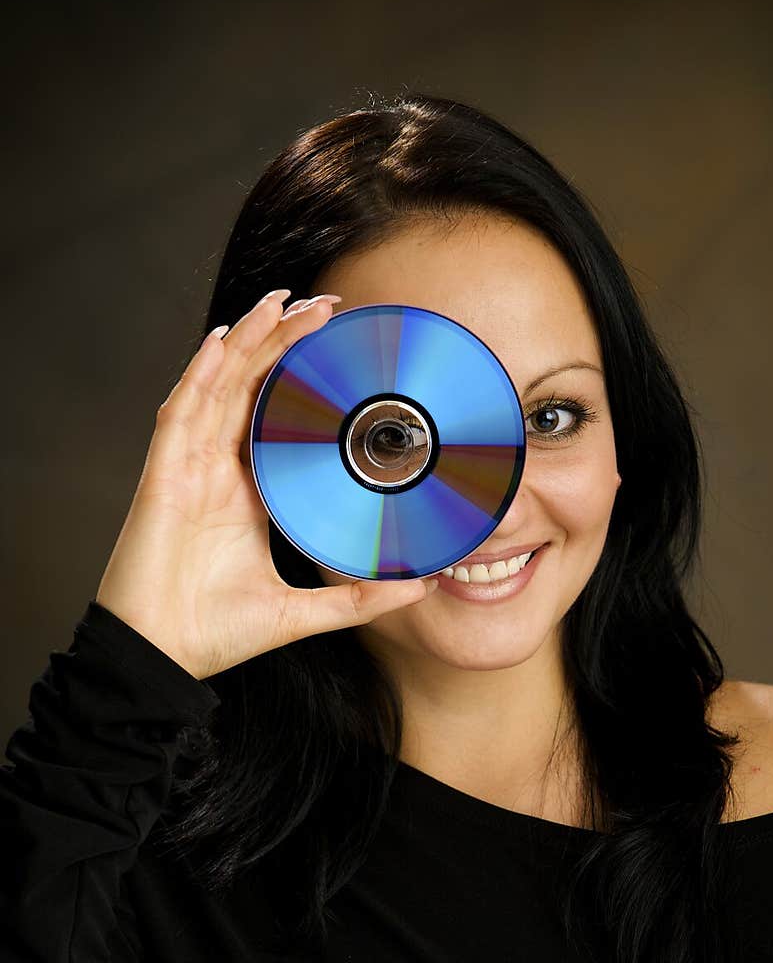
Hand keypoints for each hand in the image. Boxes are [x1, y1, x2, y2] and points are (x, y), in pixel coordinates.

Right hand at [95, 291, 438, 678]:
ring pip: (217, 387)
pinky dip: (199, 374)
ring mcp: (186, 470)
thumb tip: (421, 586)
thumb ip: (360, 599)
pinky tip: (221, 340)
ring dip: (248, 342)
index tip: (340, 350)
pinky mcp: (162, 477)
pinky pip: (180, 414)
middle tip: (326, 307)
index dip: (299, 380)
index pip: (273, 418)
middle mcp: (215, 472)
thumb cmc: (216, 634)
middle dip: (282, 342)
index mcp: (245, 495)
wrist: (163, 659)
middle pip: (247, 388)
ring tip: (283, 303)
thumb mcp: (304, 612)